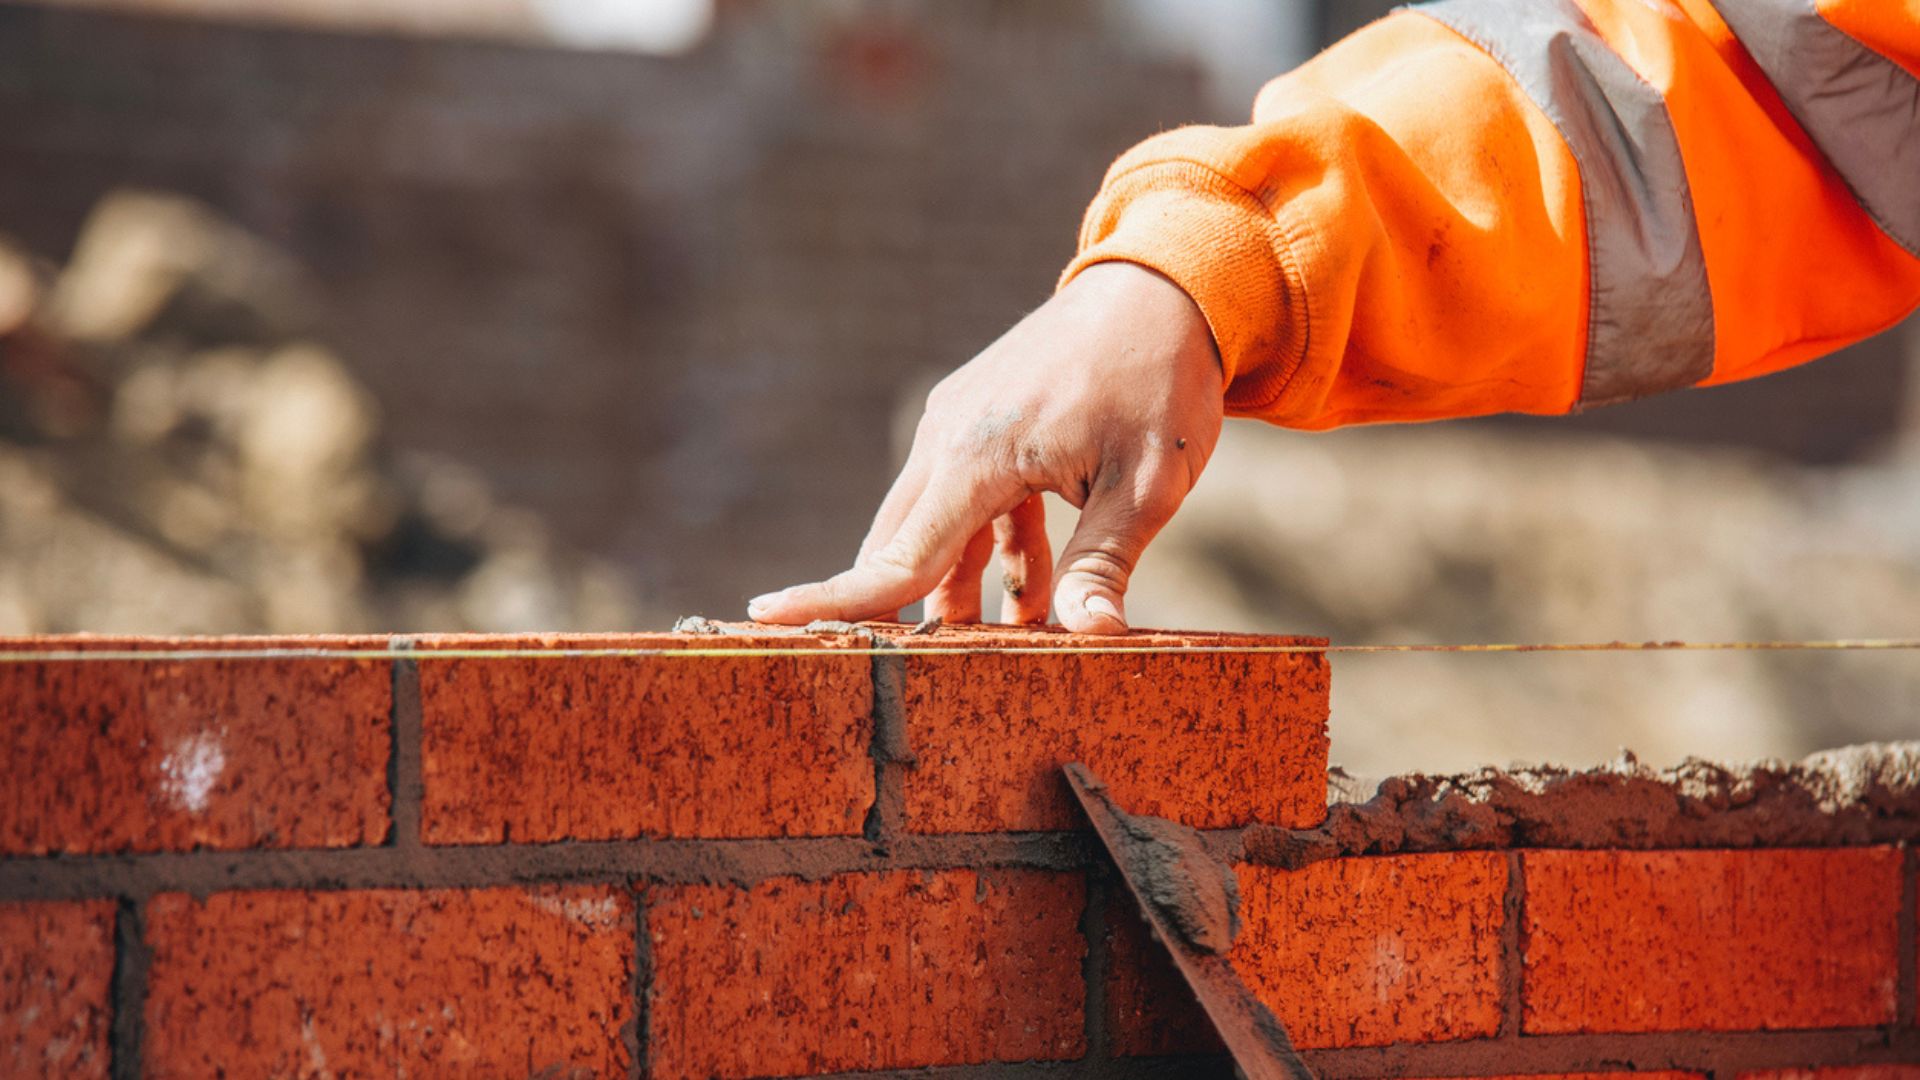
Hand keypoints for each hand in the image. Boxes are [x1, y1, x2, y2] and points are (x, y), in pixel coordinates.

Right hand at [748, 262, 1223, 632]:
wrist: (1161, 289)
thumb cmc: (1158, 381)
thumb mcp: (1148, 482)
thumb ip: (1105, 562)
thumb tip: (1091, 636)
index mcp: (978, 455)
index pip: (897, 556)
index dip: (834, 599)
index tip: (765, 619)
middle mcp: (950, 437)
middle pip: (902, 548)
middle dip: (910, 613)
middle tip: (924, 680)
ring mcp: (959, 424)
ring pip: (934, 527)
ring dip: (962, 584)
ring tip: (1013, 640)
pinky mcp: (979, 419)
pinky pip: (963, 499)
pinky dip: (987, 547)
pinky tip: (1031, 590)